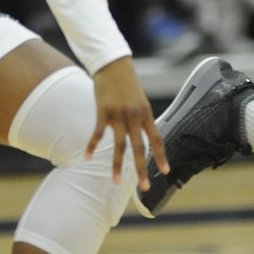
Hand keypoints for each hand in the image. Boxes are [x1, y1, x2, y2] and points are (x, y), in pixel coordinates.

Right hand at [86, 58, 167, 188]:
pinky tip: (87, 157)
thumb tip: (144, 136)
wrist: (113, 65)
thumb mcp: (140, 100)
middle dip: (142, 169)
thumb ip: (141, 119)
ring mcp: (118, 115)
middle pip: (139, 148)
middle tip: (145, 188)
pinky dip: (92, 146)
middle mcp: (134, 116)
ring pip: (119, 146)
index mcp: (145, 114)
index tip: (166, 171)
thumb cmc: (127, 84)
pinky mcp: (103, 111)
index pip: (156, 139)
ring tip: (116, 182)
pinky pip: (98, 134)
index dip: (161, 156)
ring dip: (117, 166)